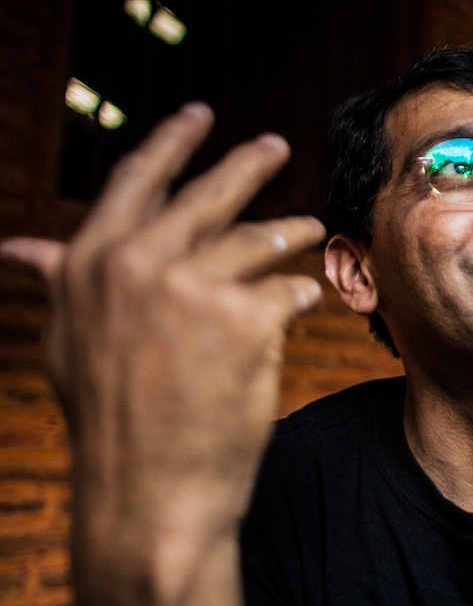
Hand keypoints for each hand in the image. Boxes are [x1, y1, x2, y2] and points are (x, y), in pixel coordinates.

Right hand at [1, 103, 323, 554]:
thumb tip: (23, 247)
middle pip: (209, 193)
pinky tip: (307, 298)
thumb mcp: (72, 342)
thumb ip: (64, 283)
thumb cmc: (112, 422)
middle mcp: (139, 262)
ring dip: (290, 230)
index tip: (197, 114)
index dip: (171, 141)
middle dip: (248, 163)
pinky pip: (288, 290)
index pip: (137, 178)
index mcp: (91, 261)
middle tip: (276, 145)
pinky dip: (301, 293)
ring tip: (310, 228)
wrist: (150, 491)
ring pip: (260, 240)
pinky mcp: (247, 318)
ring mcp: (193, 287)